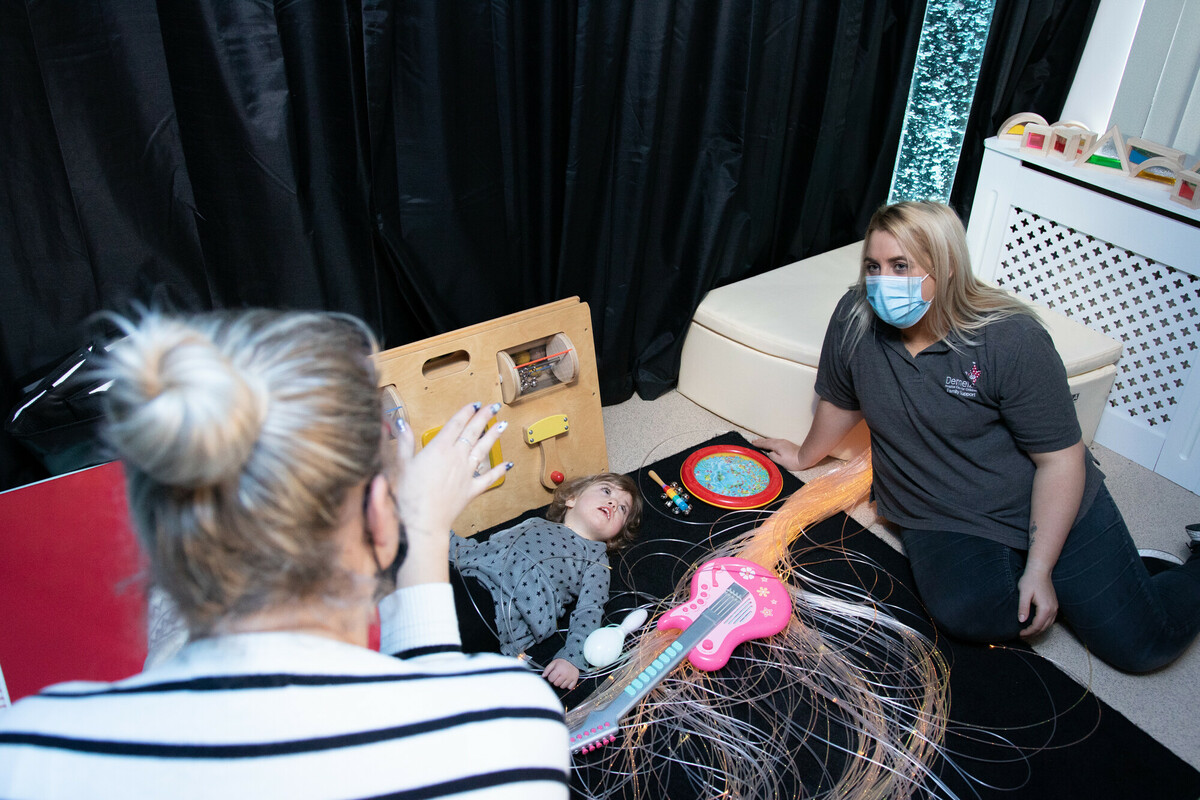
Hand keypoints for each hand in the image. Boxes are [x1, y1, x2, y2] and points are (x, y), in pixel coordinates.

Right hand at [391, 403, 509, 584]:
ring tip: (502, 425)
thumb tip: (400, 423)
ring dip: (494, 436)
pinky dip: (499, 470)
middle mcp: (456, 457)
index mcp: (439, 448)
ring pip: (483, 450)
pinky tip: (508, 464)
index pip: (456, 424)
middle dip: (484, 418)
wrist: (424, 522)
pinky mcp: (472, 490)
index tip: (474, 404)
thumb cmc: (409, 495)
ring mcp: (467, 473)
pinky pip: (489, 478)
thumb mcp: (401, 465)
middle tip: (494, 407)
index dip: (466, 412)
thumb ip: (404, 443)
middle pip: (473, 432)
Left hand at [542, 658, 579, 689]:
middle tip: (557, 677)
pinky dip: (567, 685)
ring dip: (561, 684)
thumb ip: (547, 670)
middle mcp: (565, 674)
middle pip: (556, 684)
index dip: (550, 677)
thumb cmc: (562, 662)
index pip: (551, 679)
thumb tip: (543, 676)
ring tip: (562, 678)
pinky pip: (569, 688)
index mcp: (559, 670)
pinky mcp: (575, 680)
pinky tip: (567, 680)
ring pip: (562, 687)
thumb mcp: (553, 663)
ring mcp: (570, 678)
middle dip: (555, 681)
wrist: (572, 660)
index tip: (552, 675)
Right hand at [751, 437, 802, 471]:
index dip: (758, 444)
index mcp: (776, 445)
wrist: (805, 457)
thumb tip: (768, 453)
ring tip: (760, 441)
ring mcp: (784, 442)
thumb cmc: (793, 461)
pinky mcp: (787, 444)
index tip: (752, 444)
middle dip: (760, 441)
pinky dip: (770, 441)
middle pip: (767, 441)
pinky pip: (775, 441)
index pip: (765, 444)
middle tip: (753, 441)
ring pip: (772, 440)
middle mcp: (779, 442)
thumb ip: (772, 456)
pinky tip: (771, 443)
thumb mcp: (780, 461)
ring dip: (765, 441)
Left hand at [1016, 565, 1057, 637]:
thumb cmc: (1030, 580)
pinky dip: (1043, 625)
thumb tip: (1021, 621)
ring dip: (1038, 630)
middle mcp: (1053, 610)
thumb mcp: (1024, 593)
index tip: (1019, 634)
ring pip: (1048, 625)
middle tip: (1022, 635)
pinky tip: (1035, 624)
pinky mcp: (1054, 605)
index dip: (1028, 632)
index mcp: (1045, 608)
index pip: (1037, 626)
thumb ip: (1023, 607)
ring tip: (1027, 632)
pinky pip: (1050, 620)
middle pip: (1044, 627)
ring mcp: (1055, 608)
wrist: (1040, 570)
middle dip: (1033, 633)